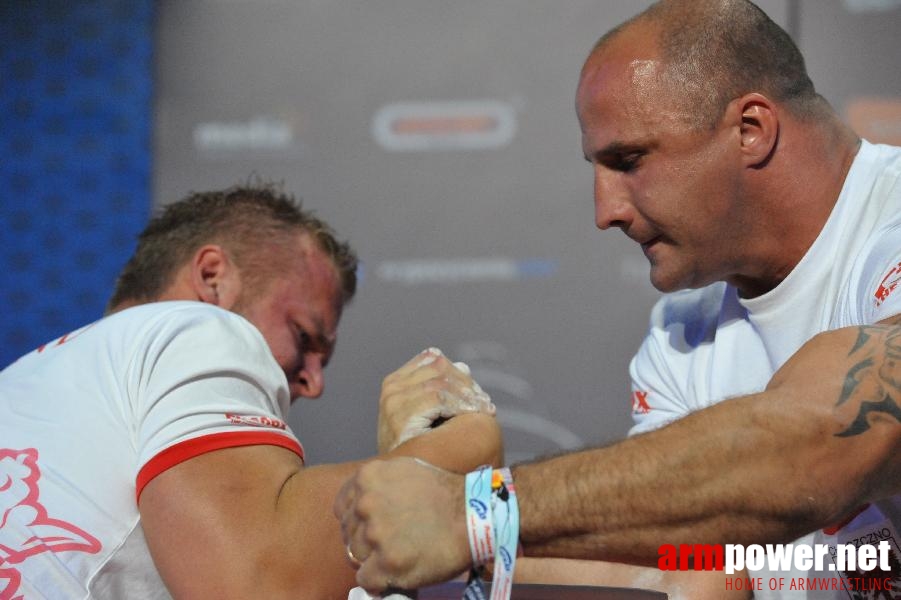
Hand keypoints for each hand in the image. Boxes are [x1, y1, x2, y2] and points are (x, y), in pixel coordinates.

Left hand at [334, 457, 472, 592]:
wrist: (474, 516)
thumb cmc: (443, 493)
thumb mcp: (404, 470)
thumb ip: (377, 484)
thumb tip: (359, 503)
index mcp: (367, 477)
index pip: (342, 509)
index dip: (357, 521)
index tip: (373, 527)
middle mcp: (366, 504)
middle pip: (348, 535)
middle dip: (367, 541)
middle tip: (393, 542)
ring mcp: (375, 534)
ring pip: (356, 558)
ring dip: (374, 561)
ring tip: (399, 554)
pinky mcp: (386, 563)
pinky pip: (366, 580)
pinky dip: (380, 580)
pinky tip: (398, 571)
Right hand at [378, 348, 494, 452]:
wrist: (402, 484)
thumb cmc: (419, 450)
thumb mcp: (429, 414)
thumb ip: (443, 389)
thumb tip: (463, 366)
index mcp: (395, 382)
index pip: (433, 359)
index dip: (459, 373)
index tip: (477, 393)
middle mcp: (391, 388)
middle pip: (439, 369)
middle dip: (466, 384)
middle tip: (484, 402)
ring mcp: (392, 402)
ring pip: (441, 383)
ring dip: (468, 395)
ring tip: (485, 409)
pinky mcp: (400, 418)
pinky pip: (439, 400)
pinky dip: (462, 405)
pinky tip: (477, 415)